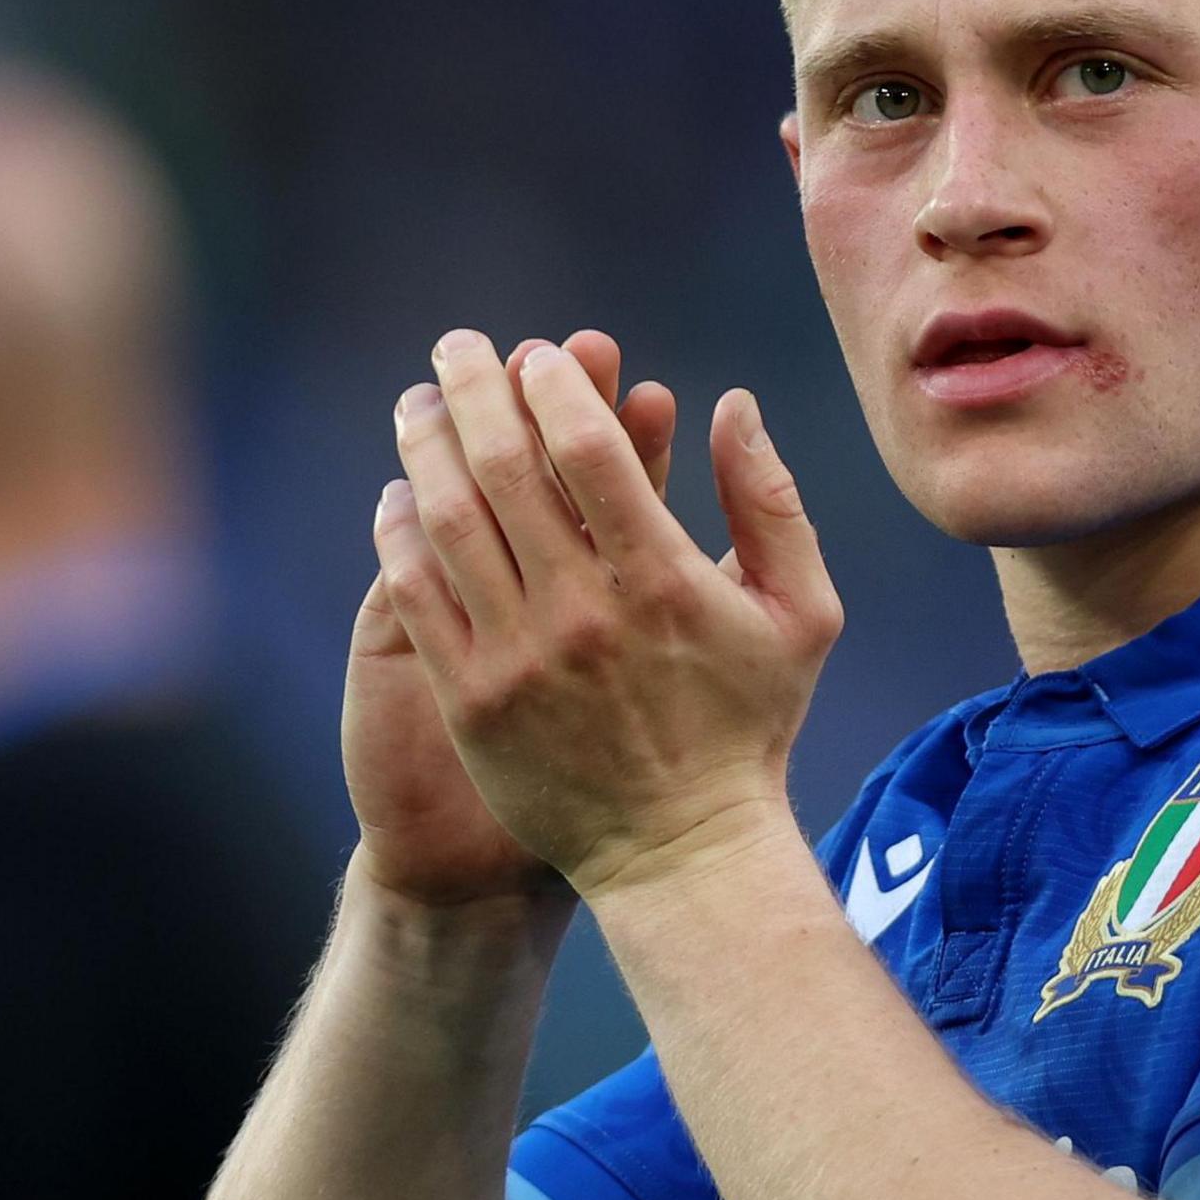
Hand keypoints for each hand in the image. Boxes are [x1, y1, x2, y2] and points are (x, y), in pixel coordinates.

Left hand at [375, 329, 839, 901]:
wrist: (681, 853)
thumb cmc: (748, 726)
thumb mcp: (802, 613)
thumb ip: (771, 503)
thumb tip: (736, 406)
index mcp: (665, 581)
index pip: (589, 449)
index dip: (554, 385)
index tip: (538, 354)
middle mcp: (585, 613)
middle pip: (507, 468)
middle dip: (474, 390)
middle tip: (458, 346)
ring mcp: (519, 658)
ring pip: (451, 521)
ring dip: (425, 447)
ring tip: (416, 405)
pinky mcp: (471, 701)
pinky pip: (419, 595)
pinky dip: (400, 534)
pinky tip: (397, 496)